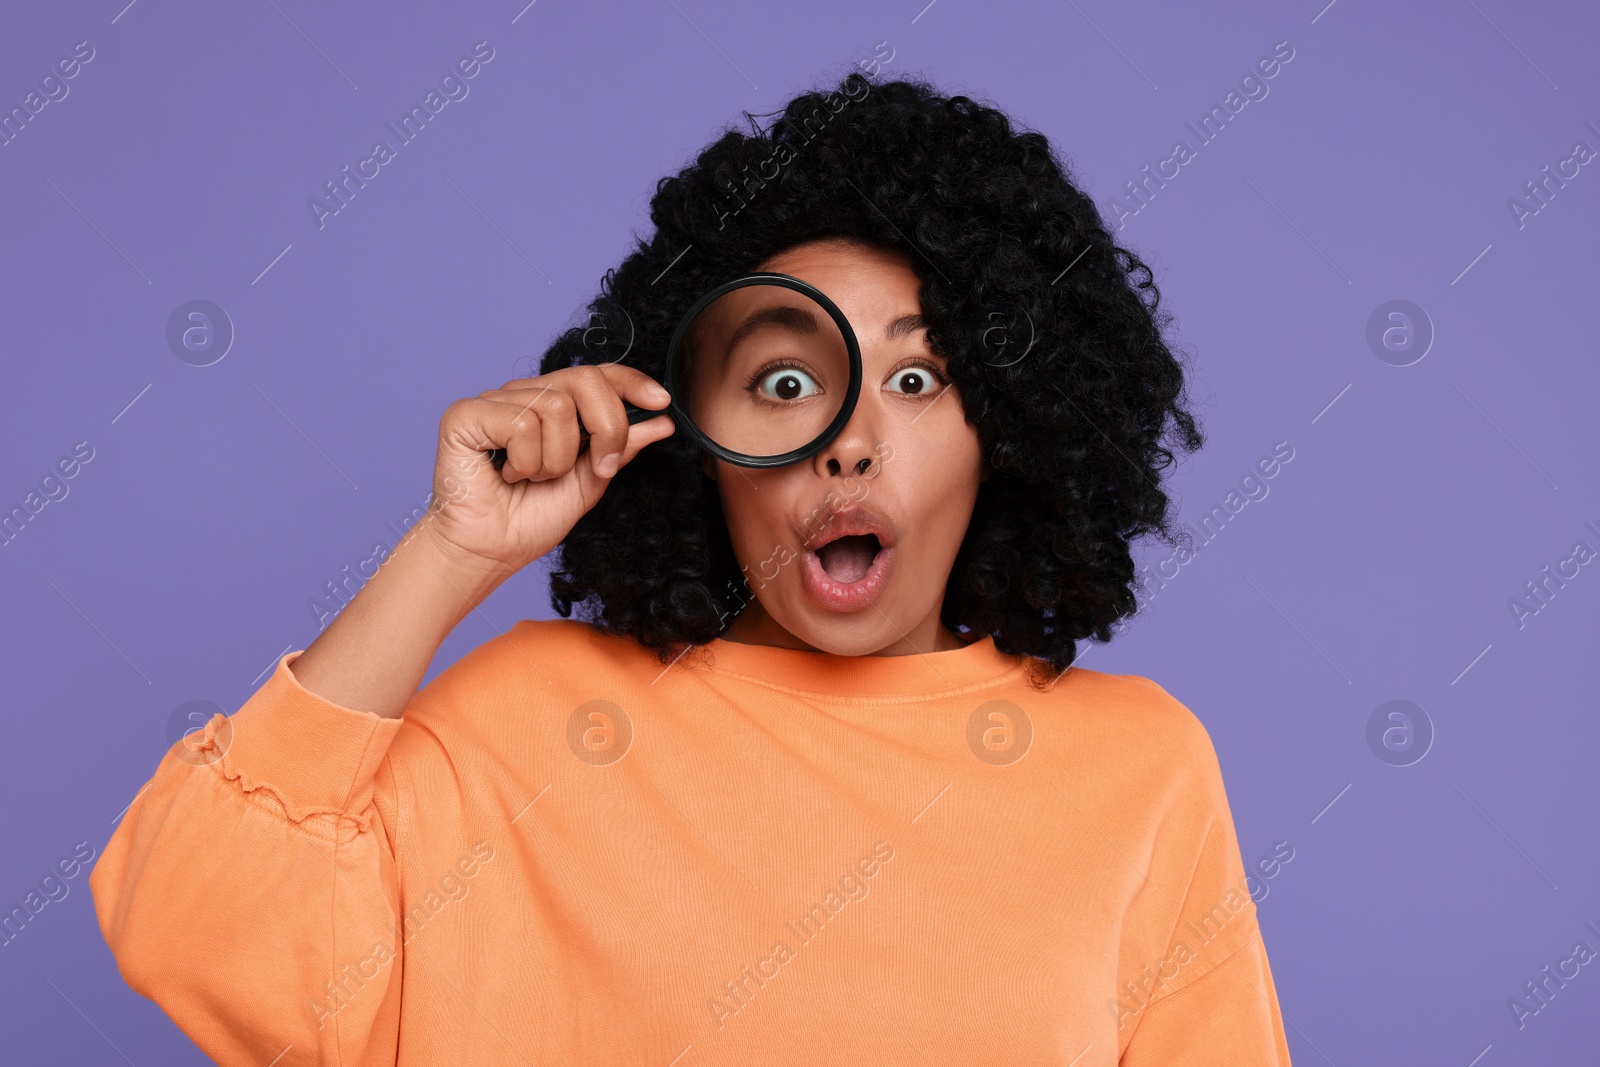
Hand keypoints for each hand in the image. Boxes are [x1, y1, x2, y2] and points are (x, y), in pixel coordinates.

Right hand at [424, 364, 674, 575]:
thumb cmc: (531, 519)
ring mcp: (494, 401)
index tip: (660, 401)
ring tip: (533, 478)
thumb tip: (661, 420)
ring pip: (555, 408)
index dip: (631, 382)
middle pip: (585, 379)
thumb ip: (621, 446)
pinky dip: (526, 461)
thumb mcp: (591, 481)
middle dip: (607, 427)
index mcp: (551, 404)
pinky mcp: (466, 414)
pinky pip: (521, 424)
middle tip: (599, 467)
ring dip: (556, 459)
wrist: (492, 552)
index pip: (596, 374)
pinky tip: (508, 474)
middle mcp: (523, 395)